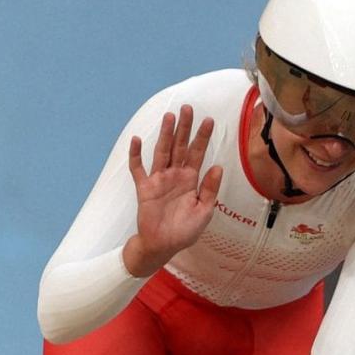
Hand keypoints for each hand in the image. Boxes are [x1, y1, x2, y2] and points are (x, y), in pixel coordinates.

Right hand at [123, 105, 222, 275]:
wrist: (163, 246)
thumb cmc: (185, 231)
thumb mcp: (204, 211)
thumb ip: (210, 189)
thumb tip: (218, 166)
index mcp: (191, 180)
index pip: (198, 154)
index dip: (203, 137)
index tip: (209, 120)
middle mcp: (175, 175)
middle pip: (180, 146)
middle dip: (184, 128)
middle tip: (188, 108)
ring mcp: (159, 180)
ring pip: (162, 151)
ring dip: (165, 134)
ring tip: (169, 116)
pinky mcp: (144, 188)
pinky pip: (138, 169)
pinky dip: (136, 155)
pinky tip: (137, 140)